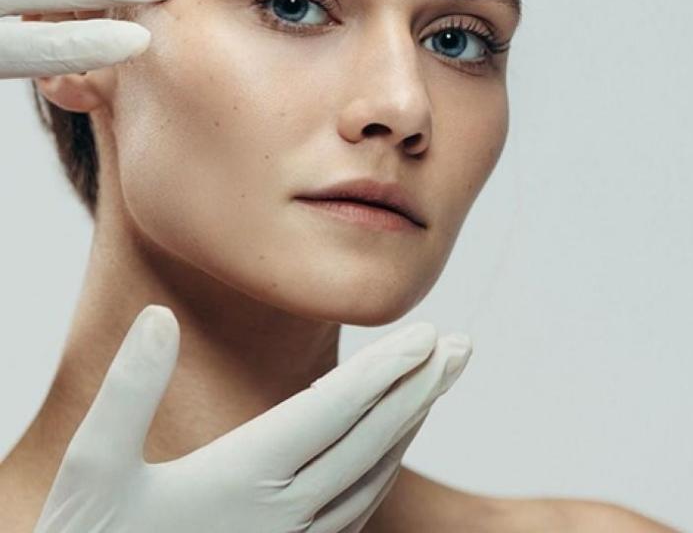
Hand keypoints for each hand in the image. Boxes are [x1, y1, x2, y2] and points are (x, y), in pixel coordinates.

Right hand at [34, 305, 472, 532]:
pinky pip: (358, 508)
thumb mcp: (91, 468)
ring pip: (373, 475)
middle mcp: (284, 512)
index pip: (335, 411)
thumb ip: (128, 391)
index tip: (430, 332)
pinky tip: (394, 445)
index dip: (387, 369)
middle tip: (463, 345)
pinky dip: (386, 467)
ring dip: (412, 424)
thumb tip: (157, 317)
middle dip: (421, 387)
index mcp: (243, 478)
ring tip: (439, 382)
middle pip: (372, 439)